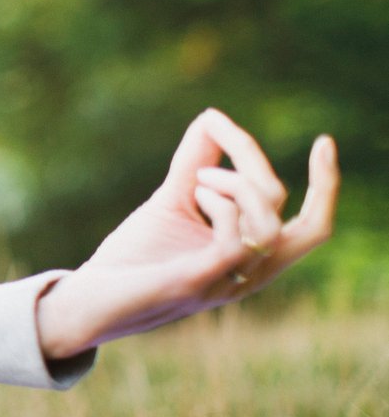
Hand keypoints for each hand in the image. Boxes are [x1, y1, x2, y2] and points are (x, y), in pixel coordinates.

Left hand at [34, 109, 339, 361]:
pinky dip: (221, 204)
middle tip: (225, 137)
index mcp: (253, 258)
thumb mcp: (171, 201)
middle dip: (276, 169)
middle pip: (309, 227)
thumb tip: (213, 116)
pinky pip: (235, 243)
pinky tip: (194, 192)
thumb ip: (194, 162)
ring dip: (236, 184)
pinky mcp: (194, 283)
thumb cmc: (133, 257)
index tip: (324, 142)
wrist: (88, 300)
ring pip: (270, 227)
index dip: (328, 187)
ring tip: (195, 176)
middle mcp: (249, 275)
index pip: (313, 229)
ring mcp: (225, 282)